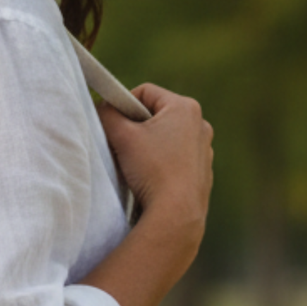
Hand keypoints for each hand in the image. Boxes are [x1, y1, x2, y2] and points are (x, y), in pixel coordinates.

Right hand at [98, 84, 213, 238]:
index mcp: (185, 108)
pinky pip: (175, 158)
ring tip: (136, 164)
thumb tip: (101, 107)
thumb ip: (107, 114)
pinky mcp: (202, 171)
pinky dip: (160, 163)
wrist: (176, 213)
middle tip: (122, 144)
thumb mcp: (121, 135)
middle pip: (156, 115)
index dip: (123, 104)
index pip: (145, 92)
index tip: (113, 124)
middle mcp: (200, 124)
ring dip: (148, 146)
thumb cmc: (152, 169)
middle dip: (136, 127)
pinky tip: (151, 179)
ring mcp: (204, 149)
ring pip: (166, 137)